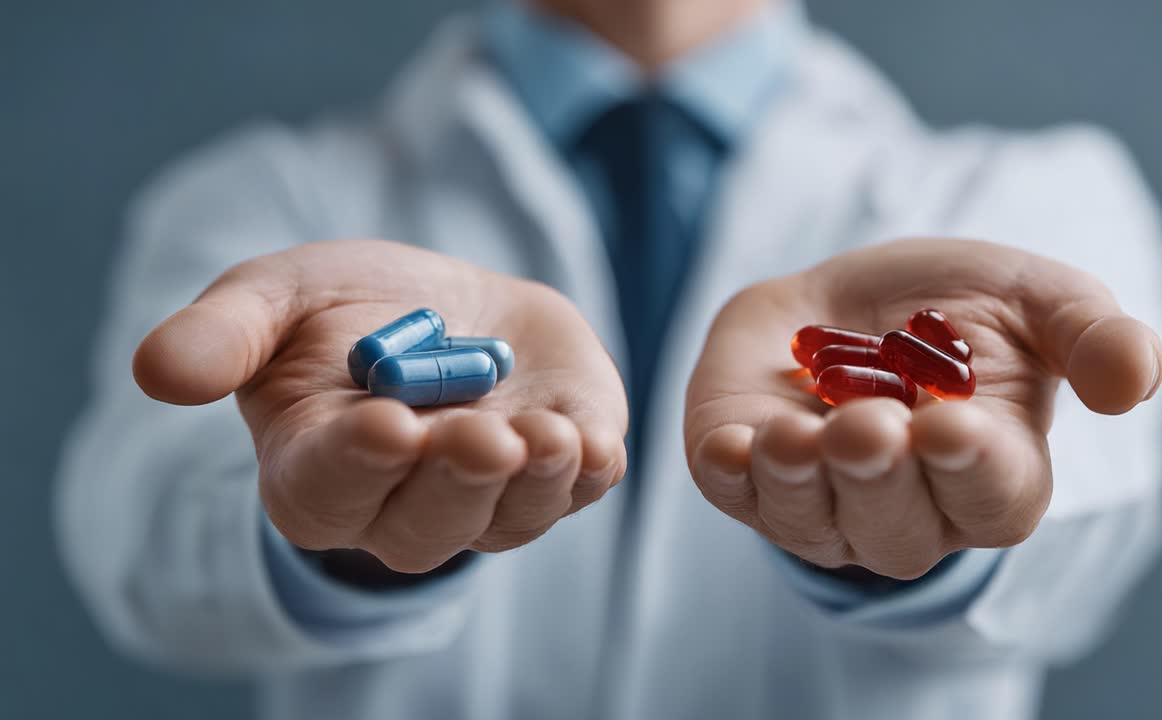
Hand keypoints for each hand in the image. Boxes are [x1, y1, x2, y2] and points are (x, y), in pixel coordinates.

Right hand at [134, 239, 627, 572]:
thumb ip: (222, 334)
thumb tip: (156, 372)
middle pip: (425, 524)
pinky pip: (578, 492)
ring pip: (508, 519)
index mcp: (315, 469)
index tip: (388, 425)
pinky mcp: (558, 472)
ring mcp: (487, 496)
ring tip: (551, 436)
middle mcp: (401, 503)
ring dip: (534, 483)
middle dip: (456, 480)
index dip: (356, 463)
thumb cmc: (349, 305)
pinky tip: (594, 441)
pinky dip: (589, 472)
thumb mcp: (275, 297)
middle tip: (483, 434)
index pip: (328, 489)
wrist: (450, 304)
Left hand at [684, 238, 1161, 578]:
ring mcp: (821, 503)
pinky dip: (731, 475)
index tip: (950, 424)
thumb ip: (1091, 335)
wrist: (843, 292)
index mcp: (991, 472)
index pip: (992, 499)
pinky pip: (737, 497)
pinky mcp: (747, 477)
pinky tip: (731, 445)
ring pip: (813, 525)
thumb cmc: (950, 305)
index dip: (972, 469)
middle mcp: (905, 508)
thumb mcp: (1033, 299)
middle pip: (897, 530)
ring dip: (803, 482)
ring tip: (793, 433)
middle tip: (868, 425)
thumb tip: (1136, 381)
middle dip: (879, 479)